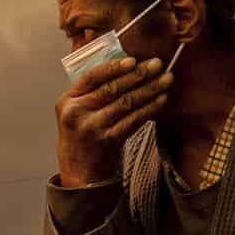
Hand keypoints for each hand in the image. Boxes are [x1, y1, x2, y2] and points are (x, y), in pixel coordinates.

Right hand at [54, 55, 171, 186]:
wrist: (80, 174)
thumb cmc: (81, 139)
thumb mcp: (76, 113)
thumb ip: (91, 93)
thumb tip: (126, 69)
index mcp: (68, 101)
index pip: (92, 77)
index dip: (114, 67)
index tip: (133, 60)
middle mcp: (78, 113)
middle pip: (112, 88)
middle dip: (138, 74)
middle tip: (157, 64)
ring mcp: (94, 127)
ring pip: (126, 102)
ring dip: (150, 89)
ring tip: (166, 79)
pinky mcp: (109, 141)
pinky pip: (134, 120)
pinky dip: (150, 108)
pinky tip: (161, 99)